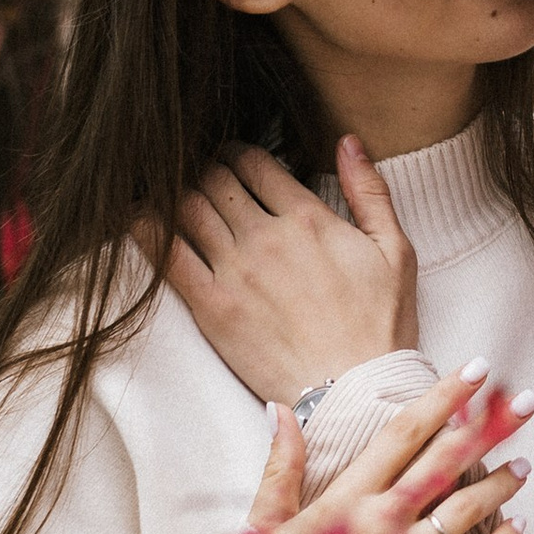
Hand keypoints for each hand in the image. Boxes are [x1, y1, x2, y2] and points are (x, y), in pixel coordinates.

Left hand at [163, 137, 417, 402]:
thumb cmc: (380, 326)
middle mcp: (266, 238)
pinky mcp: (212, 308)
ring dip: (177, 194)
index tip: (233, 160)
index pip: (254, 162)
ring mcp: (235, 272)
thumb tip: (347, 140)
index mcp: (308, 218)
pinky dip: (146, 229)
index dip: (238, 152)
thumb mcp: (395, 250)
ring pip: (186, 208)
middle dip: (205, 170)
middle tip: (203, 179)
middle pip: (214, 180)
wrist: (355, 393)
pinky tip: (138, 218)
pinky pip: (166, 256)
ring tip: (177, 198)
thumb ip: (370, 190)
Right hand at [247, 369, 526, 533]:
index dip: (444, 398)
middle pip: (448, 461)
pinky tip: (518, 528)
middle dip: (491, 427)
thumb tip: (283, 409)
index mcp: (342, 500)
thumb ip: (278, 467)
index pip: (404, 433)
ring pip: (466, 511)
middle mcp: (380, 526)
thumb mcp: (259, 528)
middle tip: (526, 400)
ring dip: (500, 484)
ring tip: (524, 464)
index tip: (476, 370)